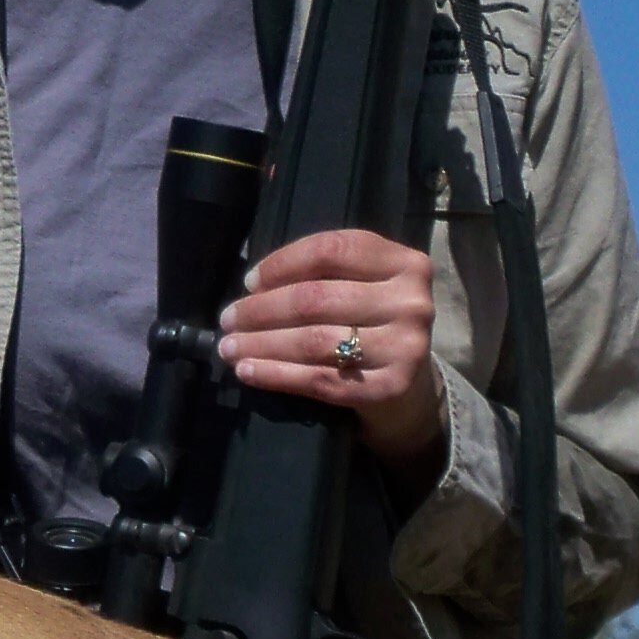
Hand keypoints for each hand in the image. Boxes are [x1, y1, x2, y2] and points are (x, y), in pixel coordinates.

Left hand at [217, 228, 443, 470]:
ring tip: (229, 348)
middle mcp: (410, 302)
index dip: (282, 263)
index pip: (331, 251)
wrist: (409, 384)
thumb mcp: (360, 284)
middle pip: (316, 299)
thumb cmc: (371, 323)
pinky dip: (275, 374)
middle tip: (228, 319)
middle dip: (261, 310)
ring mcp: (405, 347)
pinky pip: (319, 379)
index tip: (249, 281)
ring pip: (313, 341)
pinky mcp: (390, 387)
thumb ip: (321, 274)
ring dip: (261, 344)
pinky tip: (248, 371)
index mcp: (404, 263)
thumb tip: (254, 286)